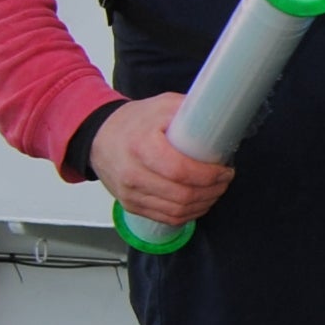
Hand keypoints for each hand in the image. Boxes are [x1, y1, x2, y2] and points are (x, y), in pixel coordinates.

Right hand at [92, 95, 232, 228]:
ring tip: (215, 191)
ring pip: (177, 211)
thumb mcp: (161, 105)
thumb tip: (221, 118)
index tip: (224, 170)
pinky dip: (188, 214)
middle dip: (212, 190)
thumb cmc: (132, 122)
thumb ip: (190, 111)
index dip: (209, 175)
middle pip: (182, 195)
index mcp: (141, 146)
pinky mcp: (131, 205)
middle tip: (224, 180)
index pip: (181, 170)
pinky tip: (198, 203)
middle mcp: (133, 173)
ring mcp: (130, 193)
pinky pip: (166, 218)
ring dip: (203, 204)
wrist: (99, 137)